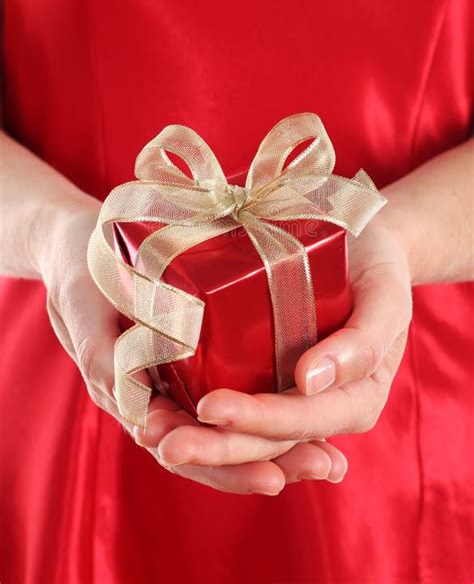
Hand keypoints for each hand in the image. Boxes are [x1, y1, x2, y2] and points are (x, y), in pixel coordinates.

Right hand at [40, 200, 346, 493]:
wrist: (81, 245)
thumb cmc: (79, 277)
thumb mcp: (82, 310)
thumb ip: (101, 356)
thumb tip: (140, 415)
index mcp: (131, 400)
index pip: (182, 449)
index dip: (225, 467)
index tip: (271, 477)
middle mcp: (163, 399)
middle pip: (218, 446)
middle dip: (270, 460)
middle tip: (323, 468)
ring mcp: (185, 379)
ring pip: (234, 424)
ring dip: (281, 443)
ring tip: (331, 459)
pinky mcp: (203, 353)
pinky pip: (240, 385)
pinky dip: (274, 404)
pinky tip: (315, 407)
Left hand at [153, 219, 412, 471]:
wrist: (360, 243)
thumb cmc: (376, 267)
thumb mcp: (386, 295)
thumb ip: (364, 341)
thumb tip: (310, 381)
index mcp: (353, 400)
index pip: (301, 422)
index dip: (257, 420)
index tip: (210, 408)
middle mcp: (316, 407)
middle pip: (263, 441)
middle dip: (213, 446)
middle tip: (161, 439)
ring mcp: (285, 393)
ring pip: (241, 432)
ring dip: (195, 439)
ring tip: (148, 432)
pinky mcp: (260, 374)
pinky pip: (229, 399)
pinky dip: (192, 411)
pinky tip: (155, 410)